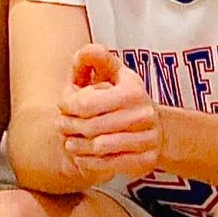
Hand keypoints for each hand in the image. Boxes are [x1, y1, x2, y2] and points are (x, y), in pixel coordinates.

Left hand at [57, 44, 161, 183]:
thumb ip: (96, 59)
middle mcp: (144, 115)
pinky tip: (82, 156)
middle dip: (68, 127)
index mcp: (134, 91)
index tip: (62, 106)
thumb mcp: (114, 73)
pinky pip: (109, 165)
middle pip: (90, 127)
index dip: (67, 105)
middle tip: (60, 126)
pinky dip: (89, 162)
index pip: (86, 103)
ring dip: (77, 146)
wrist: (157, 129)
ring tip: (69, 142)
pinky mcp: (146, 161)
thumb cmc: (125, 98)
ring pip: (98, 147)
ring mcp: (147, 139)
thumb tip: (86, 51)